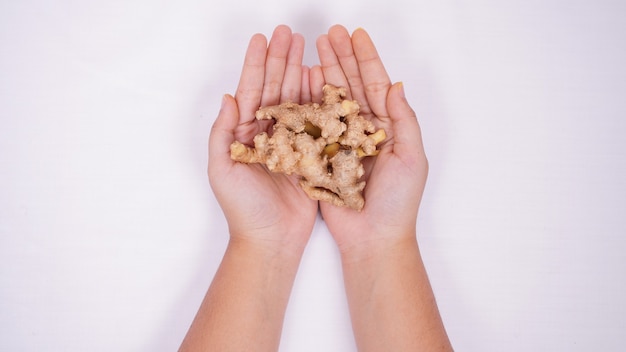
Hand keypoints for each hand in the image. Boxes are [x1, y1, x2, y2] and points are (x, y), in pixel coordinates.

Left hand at [208, 25, 317, 252]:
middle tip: (288, 32)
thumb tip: (228, 97)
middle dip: (280, 59)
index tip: (261, 38)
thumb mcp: (222, 169)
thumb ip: (223, 133)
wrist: (271, 240)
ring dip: (299, 72)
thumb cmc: (242, 209)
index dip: (255, 63)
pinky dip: (317, 98)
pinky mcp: (309, 153)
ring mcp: (289, 141)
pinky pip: (314, 120)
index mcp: (244, 134)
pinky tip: (321, 78)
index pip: (250, 90)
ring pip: (295, 99)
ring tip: (306, 46)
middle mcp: (267, 133)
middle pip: (274, 88)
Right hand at [311, 25, 428, 254]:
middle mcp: (363, 130)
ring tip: (314, 48)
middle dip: (341, 58)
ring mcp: (341, 141)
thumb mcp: (411, 157)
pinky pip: (314, 125)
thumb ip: (403, 120)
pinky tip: (301, 82)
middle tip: (330, 33)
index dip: (366, 58)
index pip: (376, 84)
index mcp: (387, 127)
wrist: (374, 237)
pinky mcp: (322, 156)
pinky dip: (307, 103)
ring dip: (323, 73)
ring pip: (331, 100)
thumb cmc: (398, 202)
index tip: (356, 35)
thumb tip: (395, 84)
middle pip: (351, 85)